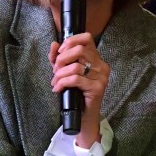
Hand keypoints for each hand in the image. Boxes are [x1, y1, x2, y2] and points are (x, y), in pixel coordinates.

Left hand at [49, 33, 109, 147]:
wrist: (83, 117)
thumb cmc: (76, 94)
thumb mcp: (65, 73)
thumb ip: (59, 58)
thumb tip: (54, 44)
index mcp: (96, 59)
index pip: (87, 38)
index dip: (71, 41)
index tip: (60, 52)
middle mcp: (102, 65)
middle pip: (79, 50)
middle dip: (62, 59)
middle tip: (55, 70)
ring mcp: (101, 77)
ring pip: (75, 66)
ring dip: (60, 74)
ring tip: (55, 82)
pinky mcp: (97, 88)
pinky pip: (75, 79)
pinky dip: (62, 83)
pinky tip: (58, 88)